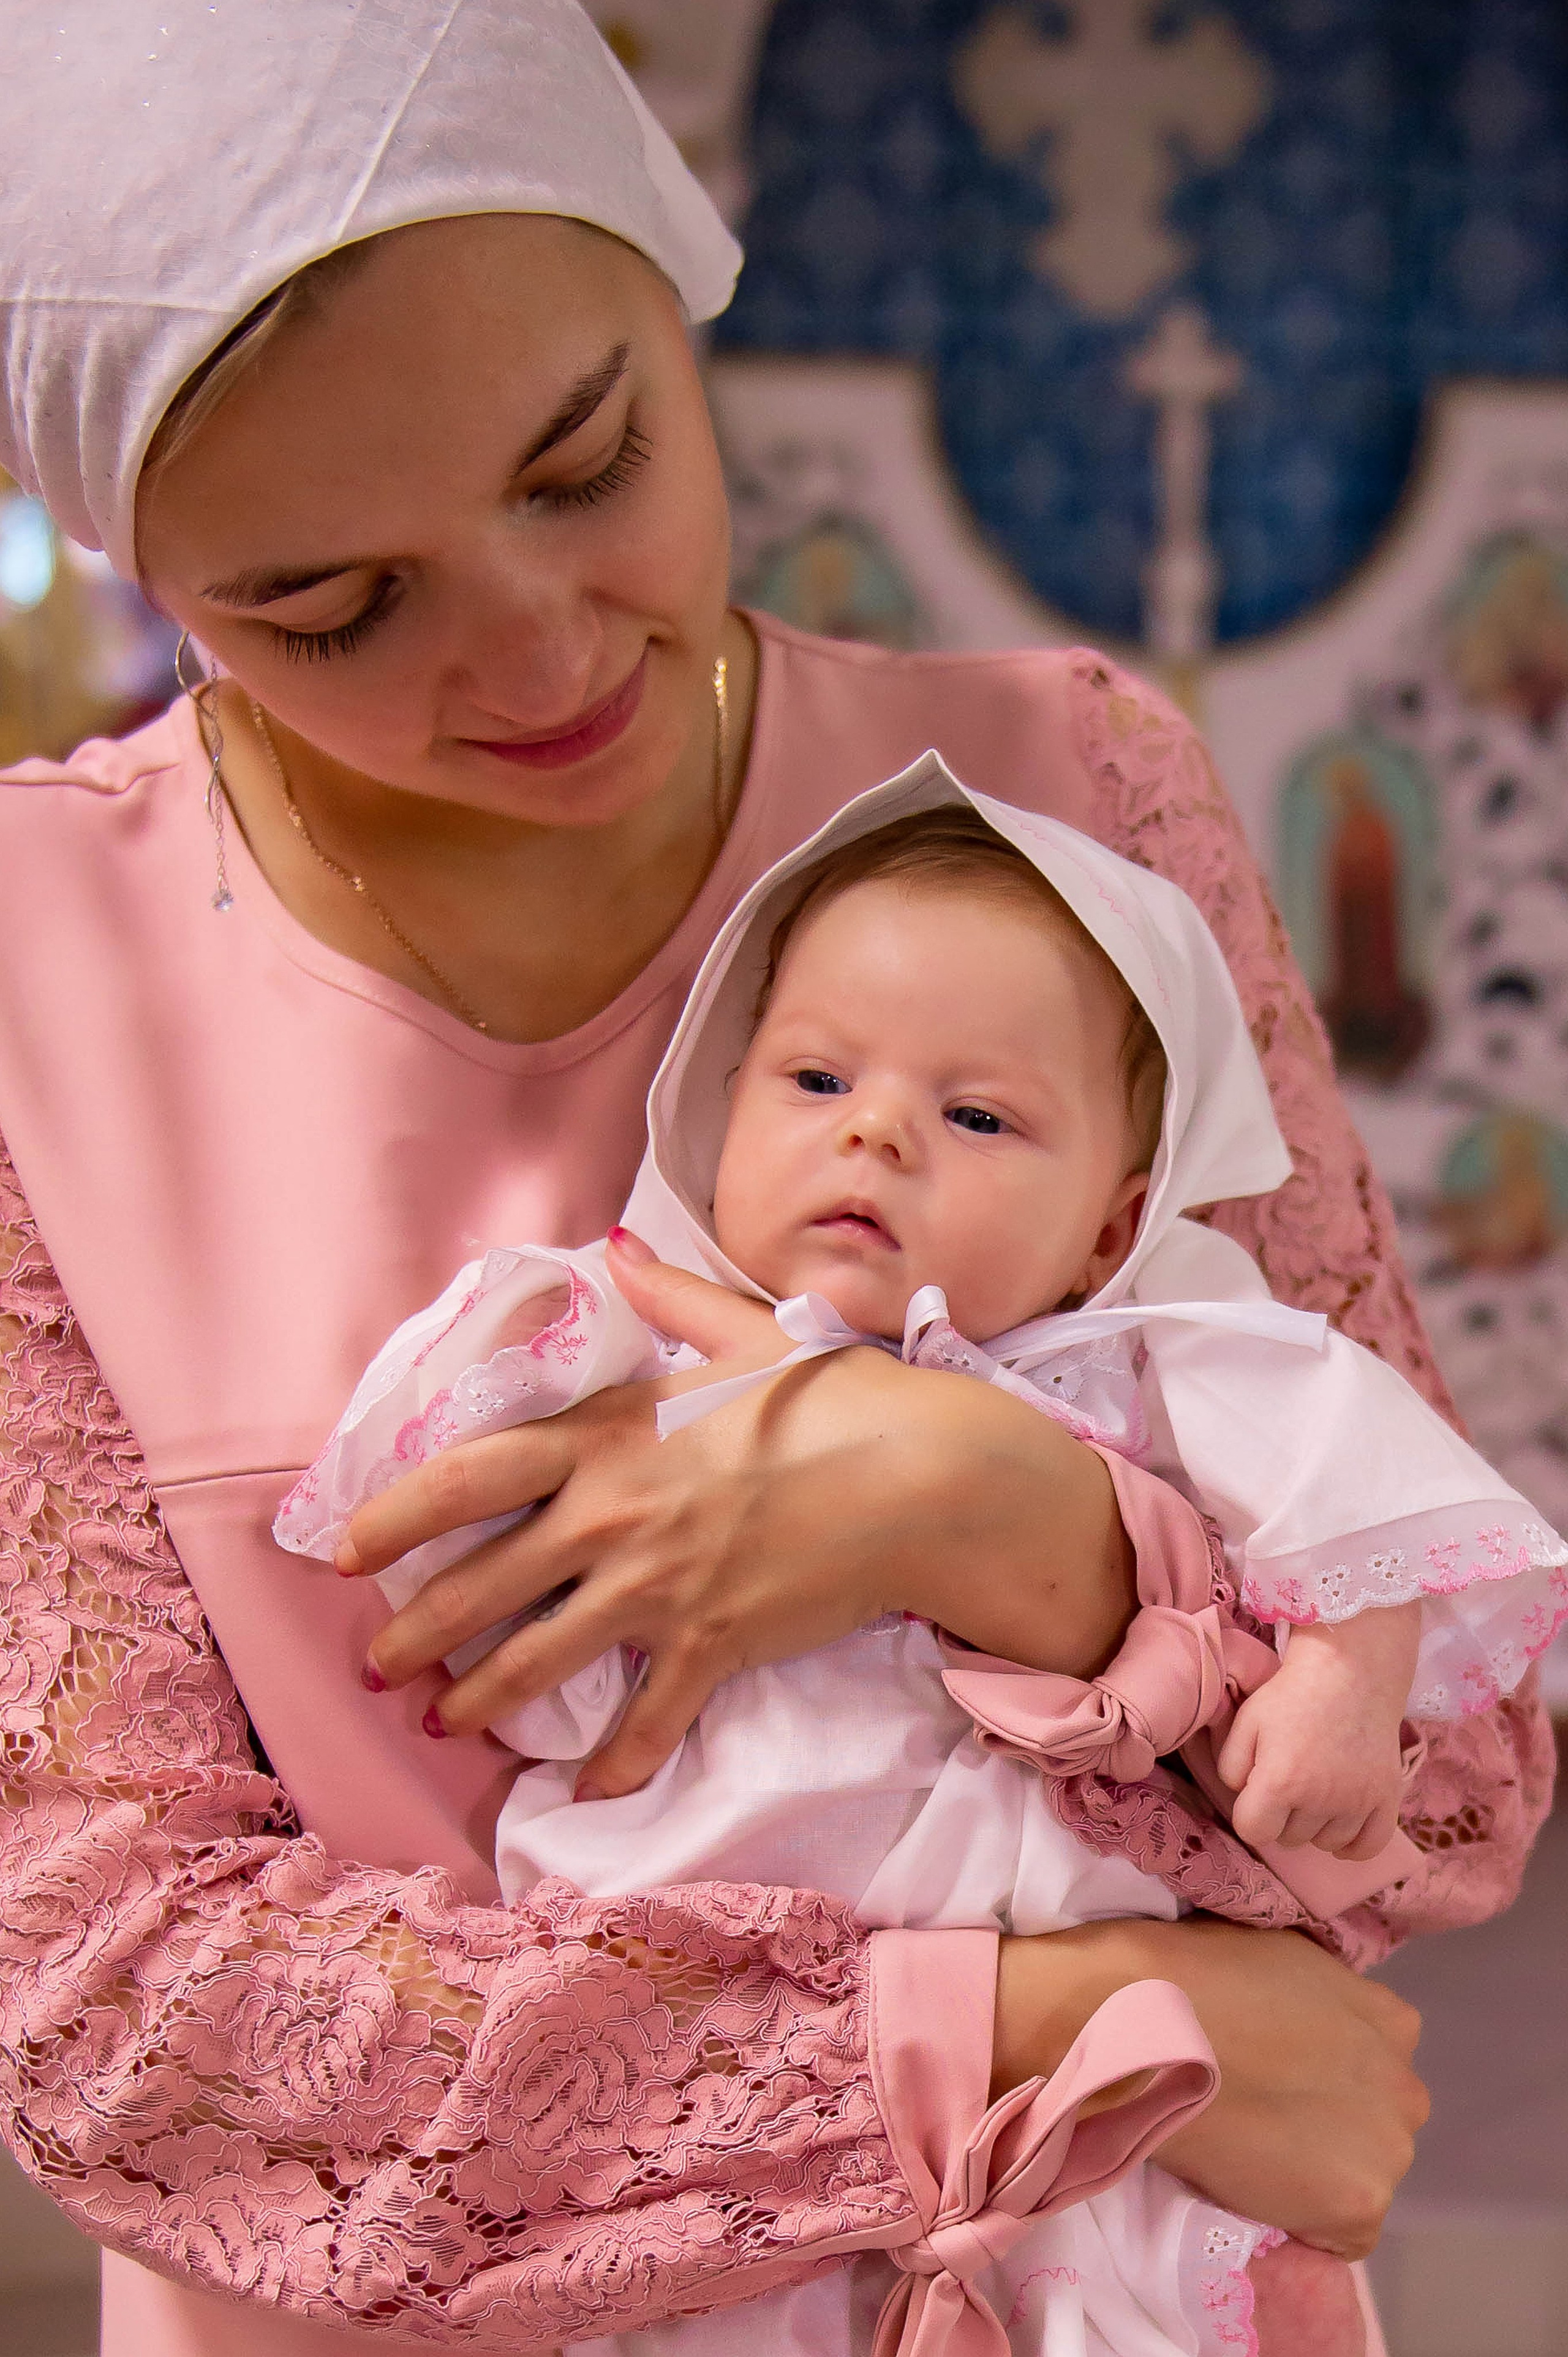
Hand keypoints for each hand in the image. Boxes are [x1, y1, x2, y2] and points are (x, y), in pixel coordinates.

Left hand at [342, 1237, 1132, 1796]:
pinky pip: (645, 1721)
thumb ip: (671, 1299)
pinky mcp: (710, 1646)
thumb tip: (617, 1245)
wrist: (920, 1479)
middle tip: (378, 1664)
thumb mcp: (747, 1333)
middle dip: (415, 1634)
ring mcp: (659, 1589)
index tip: (346, 1549)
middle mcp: (614, 1518)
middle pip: (480, 1585)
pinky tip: (585, 1789)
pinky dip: (615, 1761)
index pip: (470, 1476)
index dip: (395, 1515)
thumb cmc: (835, 1400)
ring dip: (482, 1699)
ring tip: (446, 1720)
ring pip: (539, 1659)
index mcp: (609, 1439)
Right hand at [993, 1917, 1425, 2258]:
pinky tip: (1254, 2194)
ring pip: (1359, 2177)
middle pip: (1374, 2124)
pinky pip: (1340, 2235)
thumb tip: (1303, 2032)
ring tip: (1249, 2156)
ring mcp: (1390, 2148)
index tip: (1275, 2082)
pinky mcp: (1361, 2204)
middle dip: (1326, 2127)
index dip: (1319, 2080)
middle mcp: (1406, 2086)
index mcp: (1392, 2022)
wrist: (1150, 2032)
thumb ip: (1318, 2004)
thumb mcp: (1282, 1961)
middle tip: (1259, 2120)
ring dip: (1314, 2175)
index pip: (1372, 2068)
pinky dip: (1301, 2228)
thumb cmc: (1198, 1980)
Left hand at [1217, 1609, 1418, 1860]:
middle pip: (1289, 1839)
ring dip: (1315, 1825)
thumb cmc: (1292, 1695)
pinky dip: (1352, 1843)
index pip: (1253, 1832)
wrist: (1349, 1672)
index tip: (1258, 1791)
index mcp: (1281, 1782)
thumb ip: (1230, 1766)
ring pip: (1325, 1844)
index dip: (1251, 1813)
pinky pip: (1367, 1847)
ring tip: (1316, 1789)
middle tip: (1290, 1779)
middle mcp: (1321, 1800)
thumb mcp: (1246, 1722)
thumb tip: (1242, 1796)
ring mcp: (1358, 1803)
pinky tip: (1341, 1823)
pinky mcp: (1387, 1799)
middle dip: (1282, 1815)